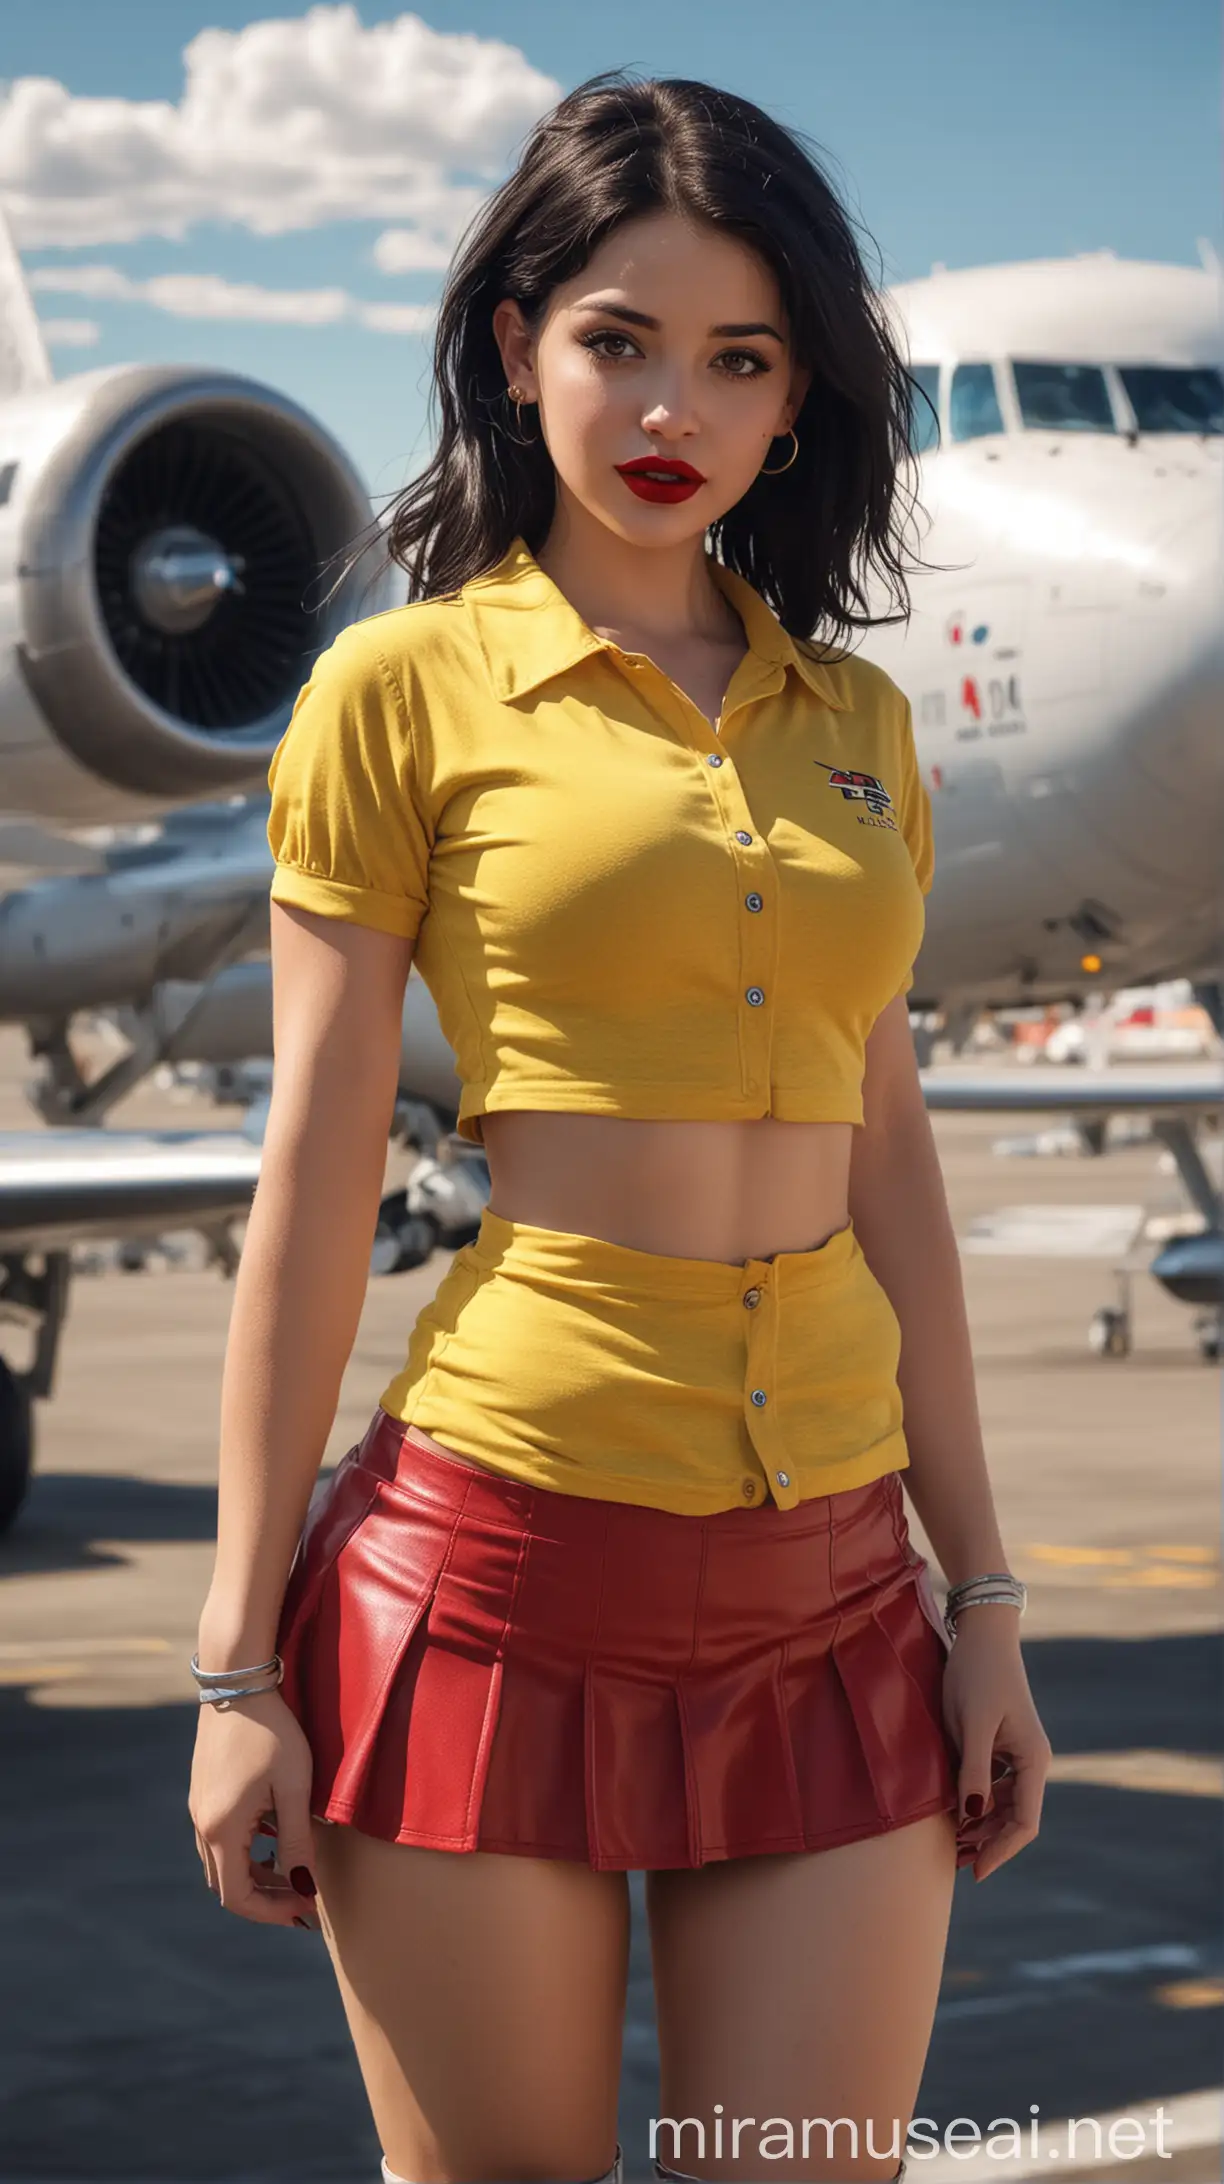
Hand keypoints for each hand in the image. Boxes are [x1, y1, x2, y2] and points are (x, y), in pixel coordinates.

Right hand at [188, 1686, 322, 1929]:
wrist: (237, 1681)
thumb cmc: (272, 1732)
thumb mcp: (293, 1787)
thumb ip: (296, 1842)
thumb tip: (303, 1888)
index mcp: (221, 1829)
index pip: (237, 1897)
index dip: (271, 1912)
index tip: (305, 1909)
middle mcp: (202, 1824)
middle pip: (226, 1885)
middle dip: (265, 1898)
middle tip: (303, 1896)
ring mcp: (198, 1807)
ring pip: (221, 1863)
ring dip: (254, 1876)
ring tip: (292, 1869)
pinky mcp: (203, 1792)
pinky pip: (219, 1839)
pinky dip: (245, 1852)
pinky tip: (273, 1836)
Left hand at [941, 1609, 1051, 1881]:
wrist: (981, 1634)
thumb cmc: (977, 1675)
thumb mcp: (972, 1724)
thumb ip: (974, 1771)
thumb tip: (973, 1817)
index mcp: (1033, 1760)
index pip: (1025, 1823)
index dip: (1002, 1851)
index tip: (975, 1872)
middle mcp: (1031, 1761)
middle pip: (1016, 1818)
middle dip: (989, 1843)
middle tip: (954, 1863)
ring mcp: (1017, 1752)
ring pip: (1004, 1804)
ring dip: (982, 1826)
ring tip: (951, 1844)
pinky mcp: (1001, 1743)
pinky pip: (993, 1785)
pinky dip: (977, 1803)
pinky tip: (954, 1812)